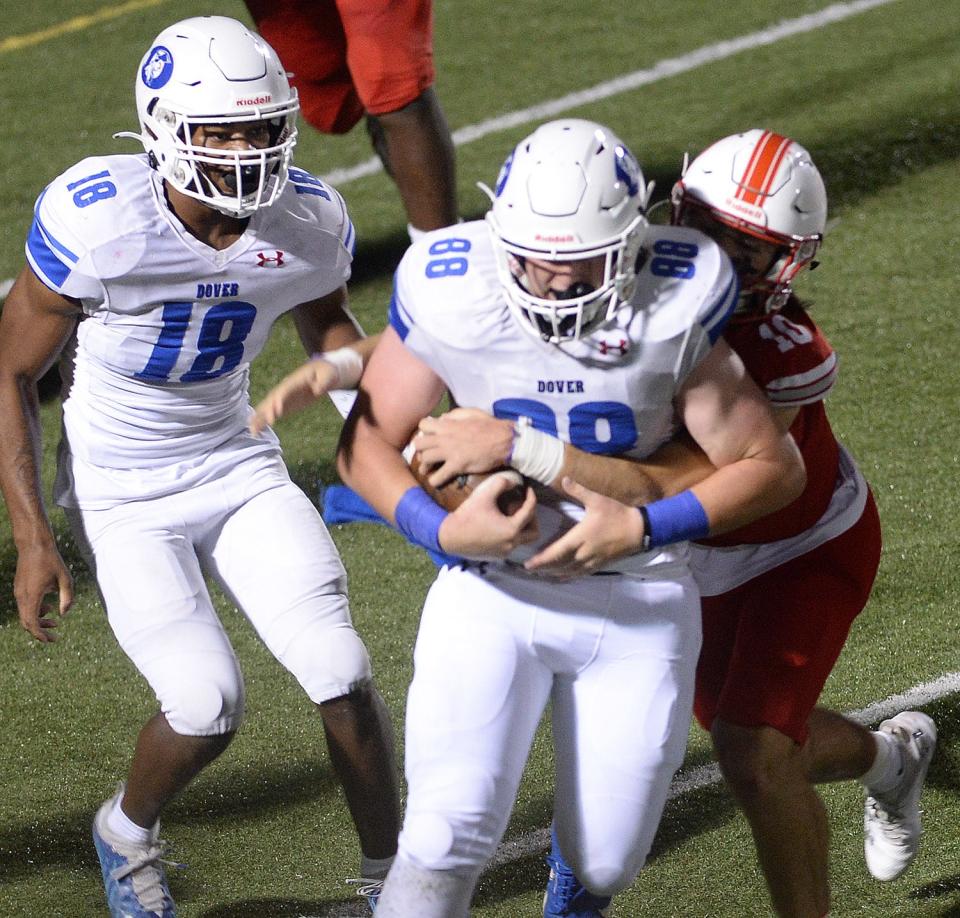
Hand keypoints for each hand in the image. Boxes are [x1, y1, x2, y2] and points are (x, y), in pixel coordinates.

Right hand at [15, 543, 73, 641]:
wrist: (34, 545)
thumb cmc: (52, 561)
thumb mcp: (65, 579)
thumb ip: (67, 598)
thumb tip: (63, 614)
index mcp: (32, 595)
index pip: (31, 623)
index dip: (41, 635)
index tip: (52, 640)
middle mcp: (22, 596)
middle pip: (26, 622)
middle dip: (40, 631)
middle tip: (55, 635)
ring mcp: (18, 592)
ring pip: (25, 615)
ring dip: (38, 620)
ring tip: (55, 621)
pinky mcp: (19, 588)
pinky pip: (24, 606)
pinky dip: (35, 611)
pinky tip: (48, 607)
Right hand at [249, 359, 338, 434]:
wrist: (322, 372)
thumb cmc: (326, 372)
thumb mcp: (328, 375)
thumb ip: (324, 382)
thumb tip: (318, 389)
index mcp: (295, 381)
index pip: (285, 391)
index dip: (279, 400)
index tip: (277, 413)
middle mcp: (285, 388)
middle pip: (273, 399)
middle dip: (267, 411)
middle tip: (265, 424)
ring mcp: (283, 396)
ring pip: (268, 406)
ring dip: (260, 418)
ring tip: (253, 431)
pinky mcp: (285, 404)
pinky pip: (272, 412)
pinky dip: (263, 420)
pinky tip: (256, 430)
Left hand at [415, 408, 514, 485]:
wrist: (504, 441)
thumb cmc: (490, 426)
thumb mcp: (471, 413)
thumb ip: (454, 415)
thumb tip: (440, 418)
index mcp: (447, 424)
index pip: (423, 425)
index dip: (424, 431)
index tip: (430, 437)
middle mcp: (444, 438)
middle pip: (418, 444)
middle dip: (421, 449)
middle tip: (427, 454)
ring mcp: (449, 453)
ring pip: (424, 460)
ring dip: (425, 466)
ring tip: (429, 469)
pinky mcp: (457, 466)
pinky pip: (437, 477)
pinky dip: (435, 480)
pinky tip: (437, 480)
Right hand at [438, 474, 538, 559]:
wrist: (449, 536)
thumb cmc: (467, 515)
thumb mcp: (484, 494)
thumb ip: (502, 483)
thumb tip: (514, 482)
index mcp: (512, 529)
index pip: (530, 511)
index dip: (531, 497)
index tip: (528, 489)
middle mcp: (511, 543)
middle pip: (534, 532)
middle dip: (532, 518)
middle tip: (523, 507)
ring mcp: (504, 552)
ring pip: (523, 540)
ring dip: (522, 528)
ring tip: (513, 515)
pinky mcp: (496, 555)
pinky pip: (511, 545)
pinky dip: (511, 535)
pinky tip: (501, 525)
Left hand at [523, 477, 644, 577]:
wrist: (638, 530)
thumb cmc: (617, 514)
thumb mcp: (597, 500)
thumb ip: (579, 491)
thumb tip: (564, 479)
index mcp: (581, 537)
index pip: (557, 551)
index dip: (542, 559)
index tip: (528, 564)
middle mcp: (584, 552)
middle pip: (559, 564)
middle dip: (543, 568)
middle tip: (528, 570)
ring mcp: (592, 561)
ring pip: (569, 571)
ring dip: (553, 574)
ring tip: (540, 574)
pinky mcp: (599, 565)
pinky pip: (580, 574)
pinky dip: (568, 577)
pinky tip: (561, 578)